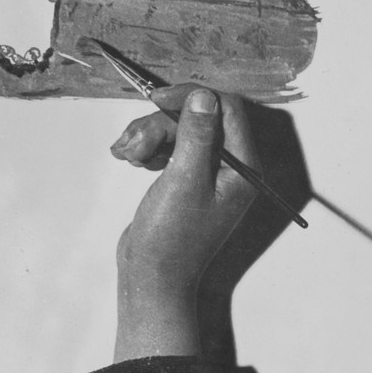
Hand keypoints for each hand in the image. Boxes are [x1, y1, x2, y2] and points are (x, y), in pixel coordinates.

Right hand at [111, 88, 309, 361]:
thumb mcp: (185, 180)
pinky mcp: (182, 177)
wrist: (151, 277)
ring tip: (128, 157)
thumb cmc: (172, 237)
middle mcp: (229, 168)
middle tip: (136, 147)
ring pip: (176, 129)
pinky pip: (165, 145)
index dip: (192, 97)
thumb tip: (205, 96)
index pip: (227, 109)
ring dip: (147, 136)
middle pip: (196, 118)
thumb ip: (197, 135)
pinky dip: (146, 148)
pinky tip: (129, 160)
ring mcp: (205, 173)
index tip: (157, 99)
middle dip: (161, 125)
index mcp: (243, 168)